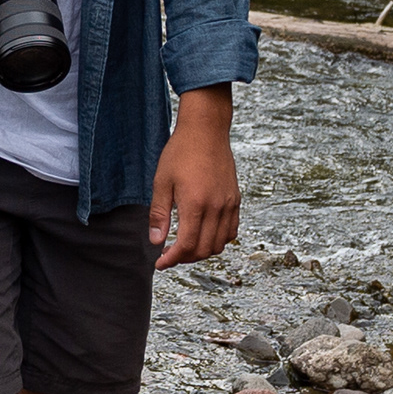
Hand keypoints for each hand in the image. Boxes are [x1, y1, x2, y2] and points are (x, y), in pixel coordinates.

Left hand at [149, 88, 240, 267]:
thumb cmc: (181, 152)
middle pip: (204, 249)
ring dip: (202, 251)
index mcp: (195, 204)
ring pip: (219, 244)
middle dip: (185, 258)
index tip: (160, 263)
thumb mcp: (162, 182)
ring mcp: (229, 204)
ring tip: (186, 246)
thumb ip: (159, 214)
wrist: (206, 130)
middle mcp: (216, 207)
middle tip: (169, 255)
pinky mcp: (235, 199)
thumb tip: (156, 241)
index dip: (172, 259)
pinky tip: (204, 235)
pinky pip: (231, 231)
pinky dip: (219, 240)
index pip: (186, 245)